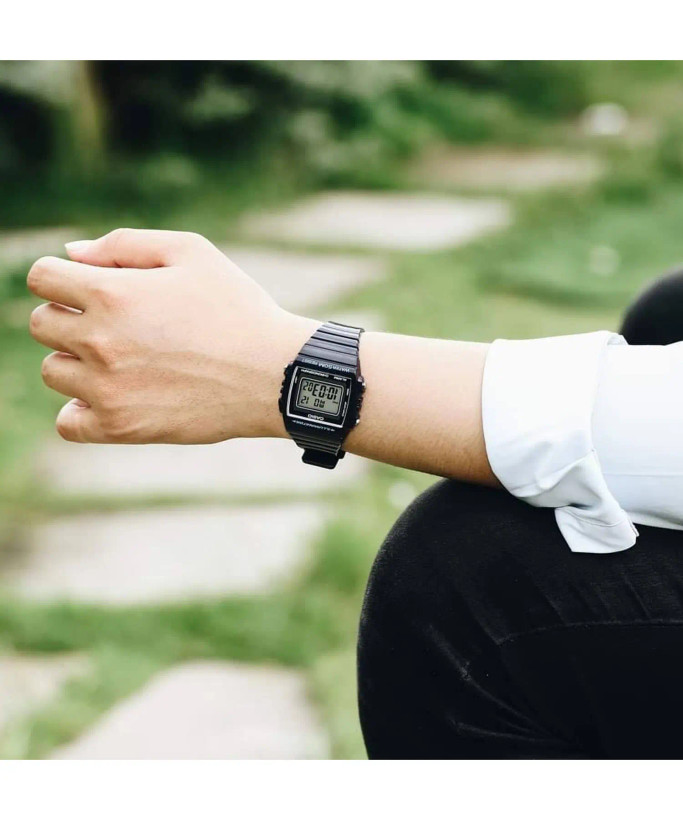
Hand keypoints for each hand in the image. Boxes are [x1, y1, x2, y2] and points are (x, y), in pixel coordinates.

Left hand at [28, 228, 316, 443]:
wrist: (274, 374)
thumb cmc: (238, 309)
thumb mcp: (192, 253)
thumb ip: (124, 244)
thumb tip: (70, 253)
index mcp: (111, 292)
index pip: (41, 277)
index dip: (61, 277)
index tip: (87, 288)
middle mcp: (99, 340)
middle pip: (42, 324)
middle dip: (70, 317)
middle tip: (116, 325)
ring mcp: (106, 388)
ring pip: (54, 372)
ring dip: (77, 362)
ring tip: (123, 362)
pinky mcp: (120, 427)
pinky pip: (67, 422)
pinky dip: (81, 410)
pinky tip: (112, 397)